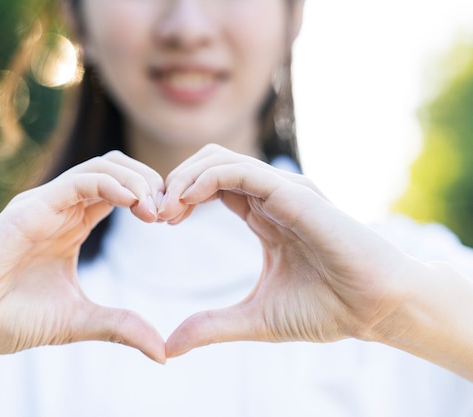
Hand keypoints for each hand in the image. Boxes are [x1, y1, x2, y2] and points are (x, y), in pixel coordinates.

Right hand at [0, 151, 166, 362]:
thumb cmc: (11, 318)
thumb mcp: (79, 321)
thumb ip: (121, 327)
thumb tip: (164, 353)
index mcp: (73, 224)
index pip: (122, 191)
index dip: (151, 198)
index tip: (174, 221)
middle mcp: (61, 208)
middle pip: (117, 170)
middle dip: (151, 182)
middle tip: (171, 212)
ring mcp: (45, 204)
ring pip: (102, 167)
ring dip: (137, 180)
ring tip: (156, 211)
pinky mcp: (30, 207)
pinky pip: (79, 180)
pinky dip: (112, 184)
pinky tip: (134, 203)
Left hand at [160, 144, 412, 356]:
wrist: (377, 310)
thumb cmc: (328, 309)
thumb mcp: (255, 318)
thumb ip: (212, 326)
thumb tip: (170, 347)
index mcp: (263, 214)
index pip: (211, 185)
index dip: (180, 197)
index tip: (160, 222)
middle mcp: (271, 195)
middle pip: (209, 163)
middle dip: (175, 182)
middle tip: (155, 214)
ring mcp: (283, 190)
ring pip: (220, 158)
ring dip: (184, 177)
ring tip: (166, 209)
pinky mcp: (294, 193)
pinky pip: (241, 170)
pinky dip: (206, 178)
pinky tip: (185, 201)